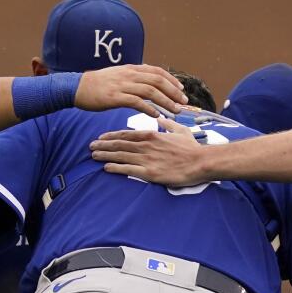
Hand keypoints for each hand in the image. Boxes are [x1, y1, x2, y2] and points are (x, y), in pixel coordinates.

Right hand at [75, 64, 185, 117]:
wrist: (77, 87)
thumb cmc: (98, 84)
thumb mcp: (118, 75)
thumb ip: (132, 78)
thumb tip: (147, 83)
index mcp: (131, 69)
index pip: (157, 71)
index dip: (171, 80)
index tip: (181, 88)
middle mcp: (129, 75)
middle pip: (158, 80)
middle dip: (173, 91)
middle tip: (184, 102)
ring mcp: (122, 85)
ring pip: (150, 91)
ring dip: (165, 101)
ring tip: (175, 110)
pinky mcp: (116, 97)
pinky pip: (137, 102)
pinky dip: (149, 108)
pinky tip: (156, 115)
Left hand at [89, 116, 206, 186]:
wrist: (201, 162)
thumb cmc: (192, 148)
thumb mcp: (181, 131)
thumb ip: (169, 125)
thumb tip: (161, 119)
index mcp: (152, 135)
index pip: (127, 134)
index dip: (112, 136)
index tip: (102, 137)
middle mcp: (146, 146)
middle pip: (119, 144)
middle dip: (103, 145)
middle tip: (91, 146)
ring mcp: (147, 159)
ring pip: (120, 155)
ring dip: (105, 155)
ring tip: (93, 156)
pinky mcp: (149, 173)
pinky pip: (128, 170)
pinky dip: (116, 168)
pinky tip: (106, 167)